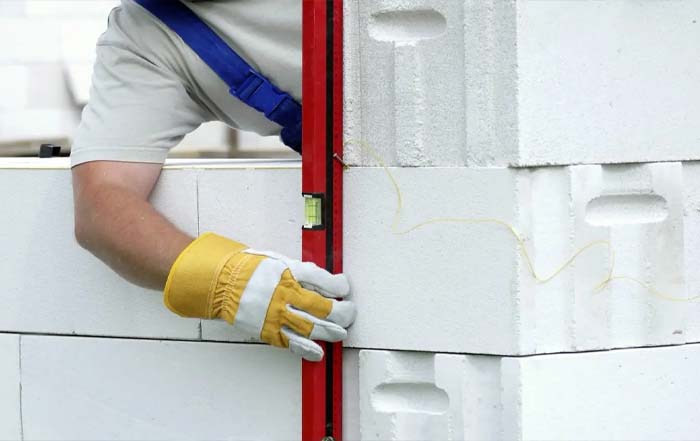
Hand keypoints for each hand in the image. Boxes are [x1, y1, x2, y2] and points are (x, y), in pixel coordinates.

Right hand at [164, 233, 355, 360]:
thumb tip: (325, 280)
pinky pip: (291, 343)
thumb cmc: (251, 269)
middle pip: (323, 307)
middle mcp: (285, 294)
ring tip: (341, 332)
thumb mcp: (279, 260)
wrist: (222, 282)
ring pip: (312, 327)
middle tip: (349, 312)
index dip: (339, 286)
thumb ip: (302, 271)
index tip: (345, 288)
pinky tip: (318, 352)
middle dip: (342, 312)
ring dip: (331, 332)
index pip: (324, 280)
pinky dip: (307, 349)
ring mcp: (277, 314)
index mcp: (289, 272)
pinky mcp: (268, 330)